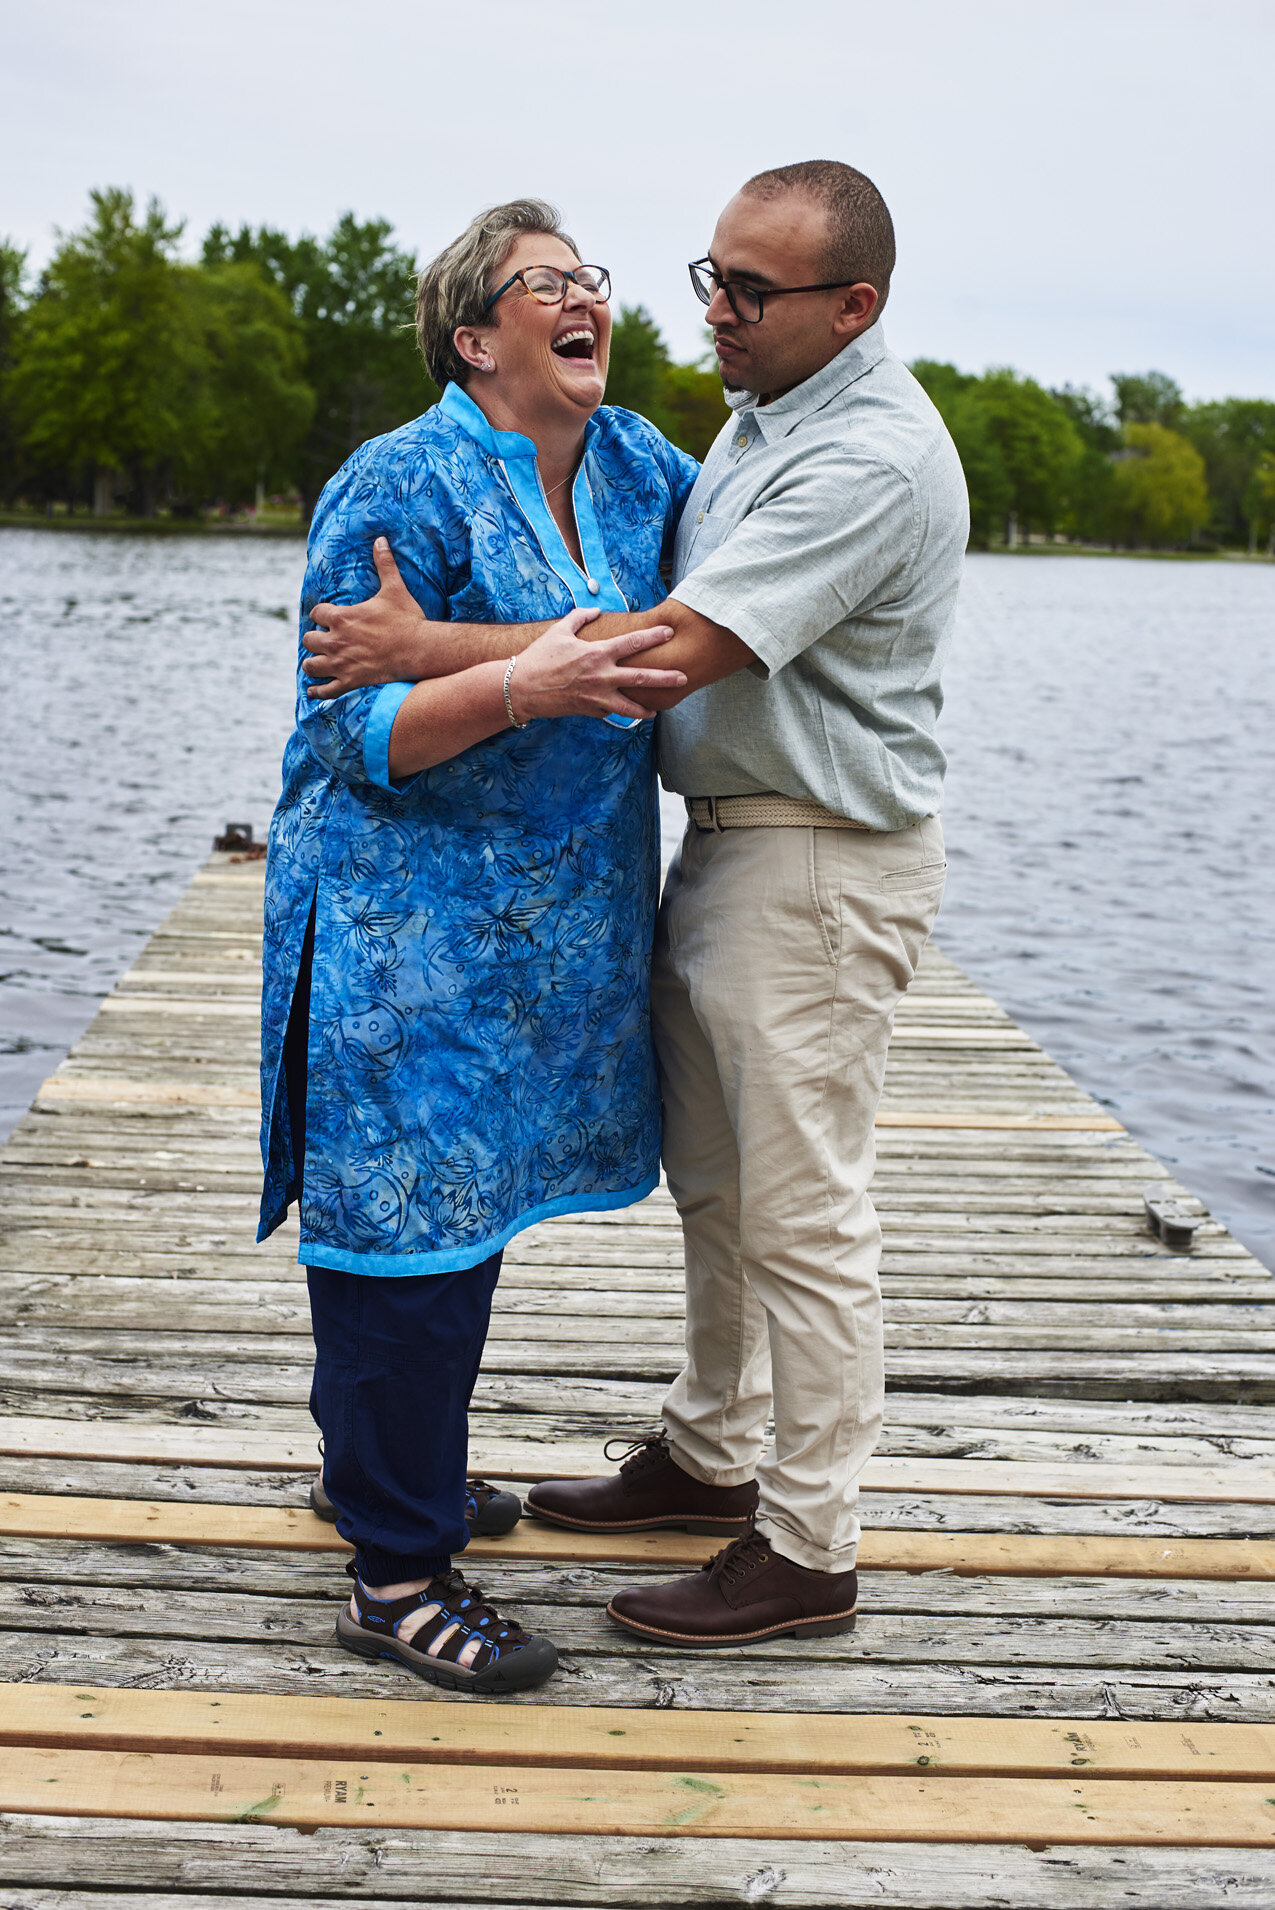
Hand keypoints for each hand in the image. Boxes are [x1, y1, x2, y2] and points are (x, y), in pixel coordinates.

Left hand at [304, 540, 434, 698]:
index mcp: (343, 617)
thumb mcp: (394, 589)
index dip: (320, 615)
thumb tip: (381, 539)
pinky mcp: (351, 681)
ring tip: (317, 662)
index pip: (316, 613)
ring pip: (311, 665)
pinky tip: (314, 690)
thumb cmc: (407, 620)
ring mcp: (342, 663)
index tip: (326, 618)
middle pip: (309, 639)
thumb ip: (384, 564)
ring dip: (312, 663)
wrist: (420, 649)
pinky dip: (317, 691)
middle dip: (314, 639)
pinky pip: (325, 691)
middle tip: (324, 640)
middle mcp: (337, 641)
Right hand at [511, 610, 685, 721]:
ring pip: (630, 706)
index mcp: (597, 653)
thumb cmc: (539, 657)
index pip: (633, 643)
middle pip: (642, 677)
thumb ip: (580, 617)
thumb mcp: (559, 631)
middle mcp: (602, 676)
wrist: (522, 688)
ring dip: (646, 709)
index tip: (670, 632)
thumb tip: (595, 609)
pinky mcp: (590, 711)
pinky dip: (618, 713)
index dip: (654, 636)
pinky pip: (609, 713)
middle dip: (665, 677)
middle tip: (684, 677)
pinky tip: (626, 714)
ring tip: (658, 710)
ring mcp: (597, 697)